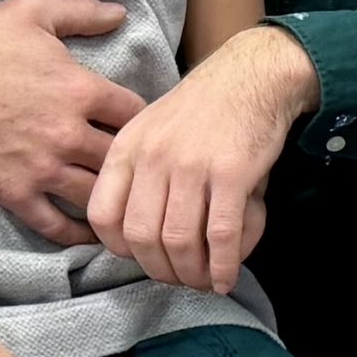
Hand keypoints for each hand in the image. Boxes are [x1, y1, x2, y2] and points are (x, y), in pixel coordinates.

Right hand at [0, 0, 143, 244]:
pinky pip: (57, 225)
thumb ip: (80, 11)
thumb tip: (121, 12)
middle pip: (125, 158)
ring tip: (129, 203)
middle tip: (145, 170)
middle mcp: (68, 133)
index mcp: (81, 90)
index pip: (138, 113)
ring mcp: (42, 168)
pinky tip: (94, 232)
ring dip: (115, 198)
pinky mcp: (15, 193)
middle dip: (137, 163)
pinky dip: (78, 233)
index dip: (148, 120)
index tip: (148, 126)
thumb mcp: (30, 13)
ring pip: (98, 194)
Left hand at [90, 25, 315, 293]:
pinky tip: (227, 278)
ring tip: (204, 281)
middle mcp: (153, 157)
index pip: (103, 216)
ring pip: (179, 241)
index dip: (120, 250)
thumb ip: (138, 176)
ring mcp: (192, 165)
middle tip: (178, 279)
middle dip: (160, 271)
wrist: (253, 76)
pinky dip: (224, 266)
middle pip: (142, 237)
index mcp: (127, 148)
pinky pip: (222, 235)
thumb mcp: (152, 131)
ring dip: (192, 274)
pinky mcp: (232, 174)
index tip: (144, 258)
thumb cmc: (203, 109)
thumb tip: (137, 238)